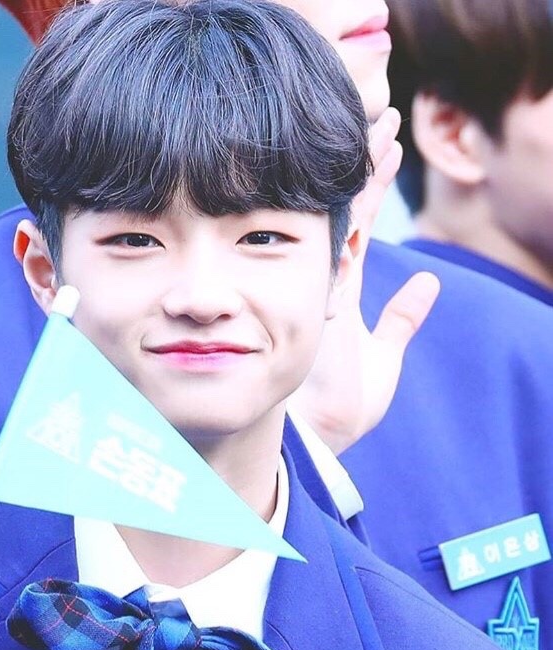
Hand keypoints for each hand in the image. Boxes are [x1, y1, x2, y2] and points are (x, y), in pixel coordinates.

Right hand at [289, 107, 440, 454]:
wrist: (316, 437)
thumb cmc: (342, 408)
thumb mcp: (383, 358)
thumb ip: (402, 320)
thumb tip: (430, 284)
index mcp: (340, 291)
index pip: (359, 225)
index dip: (373, 186)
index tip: (387, 147)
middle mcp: (325, 278)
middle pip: (348, 208)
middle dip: (364, 163)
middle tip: (379, 114)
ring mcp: (316, 280)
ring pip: (340, 210)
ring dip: (362, 167)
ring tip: (380, 119)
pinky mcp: (316, 291)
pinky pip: (337, 231)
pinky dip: (352, 195)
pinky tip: (362, 158)